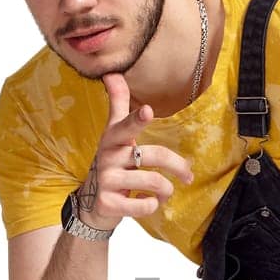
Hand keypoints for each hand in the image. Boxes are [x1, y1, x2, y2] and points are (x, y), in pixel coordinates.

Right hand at [74, 72, 194, 231]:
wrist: (91, 204)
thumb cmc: (112, 164)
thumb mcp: (114, 135)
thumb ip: (118, 105)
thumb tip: (112, 73)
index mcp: (113, 138)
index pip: (125, 125)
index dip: (137, 119)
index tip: (148, 111)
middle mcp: (108, 157)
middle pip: (153, 156)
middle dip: (178, 166)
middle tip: (188, 176)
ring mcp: (106, 181)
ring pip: (153, 182)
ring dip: (165, 190)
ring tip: (163, 192)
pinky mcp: (107, 204)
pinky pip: (143, 206)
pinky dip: (152, 206)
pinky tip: (147, 203)